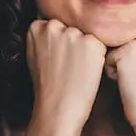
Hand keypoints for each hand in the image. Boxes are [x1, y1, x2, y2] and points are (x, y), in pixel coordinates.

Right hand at [26, 19, 106, 133]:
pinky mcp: (92, 43)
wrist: (56, 110)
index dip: (61, 44)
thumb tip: (59, 27)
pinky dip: (98, 59)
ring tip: (76, 71)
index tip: (57, 59)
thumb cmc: (47, 87)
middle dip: (74, 44)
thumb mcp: (35, 55)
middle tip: (68, 67)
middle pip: (73, 28)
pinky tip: (86, 73)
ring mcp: (73, 33)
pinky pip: (100, 46)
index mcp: (36, 27)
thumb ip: (45, 38)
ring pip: (87, 36)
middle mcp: (54, 25)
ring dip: (87, 51)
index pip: (57, 25)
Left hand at [105, 27, 135, 133]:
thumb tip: (125, 33)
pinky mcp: (125, 52)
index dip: (134, 55)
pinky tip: (127, 82)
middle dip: (125, 57)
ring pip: (113, 49)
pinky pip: (106, 59)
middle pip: (122, 40)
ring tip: (134, 78)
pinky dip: (112, 73)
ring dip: (118, 64)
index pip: (132, 36)